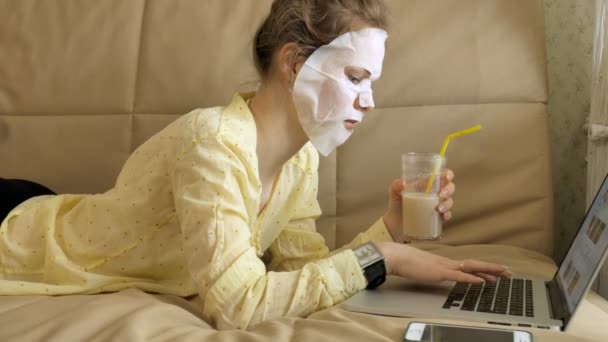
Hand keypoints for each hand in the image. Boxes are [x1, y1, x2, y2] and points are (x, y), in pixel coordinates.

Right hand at [377, 242, 512, 282]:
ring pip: (472, 267)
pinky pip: (459, 275)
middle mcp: (447, 262)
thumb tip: (432, 271)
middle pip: (475, 264)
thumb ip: (428, 268)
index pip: (468, 264)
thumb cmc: (404, 260)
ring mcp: (444, 266)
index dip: (483, 267)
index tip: (496, 271)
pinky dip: (472, 278)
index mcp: (443, 262)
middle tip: (509, 271)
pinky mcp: (439, 272)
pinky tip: (482, 281)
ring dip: (489, 271)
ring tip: (503, 274)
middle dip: (493, 268)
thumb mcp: (420, 266)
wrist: (395, 256)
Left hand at [383, 170, 455, 241]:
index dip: (448, 174)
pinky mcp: (437, 217)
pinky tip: (442, 216)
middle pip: (449, 187)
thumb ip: (396, 185)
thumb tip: (403, 183)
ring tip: (438, 209)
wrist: (394, 223)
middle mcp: (435, 193)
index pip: (442, 175)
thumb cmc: (396, 203)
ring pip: (449, 201)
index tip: (447, 177)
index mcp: (427, 184)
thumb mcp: (394, 192)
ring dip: (447, 204)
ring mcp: (437, 205)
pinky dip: (447, 215)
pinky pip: (447, 215)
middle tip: (441, 195)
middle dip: (448, 190)